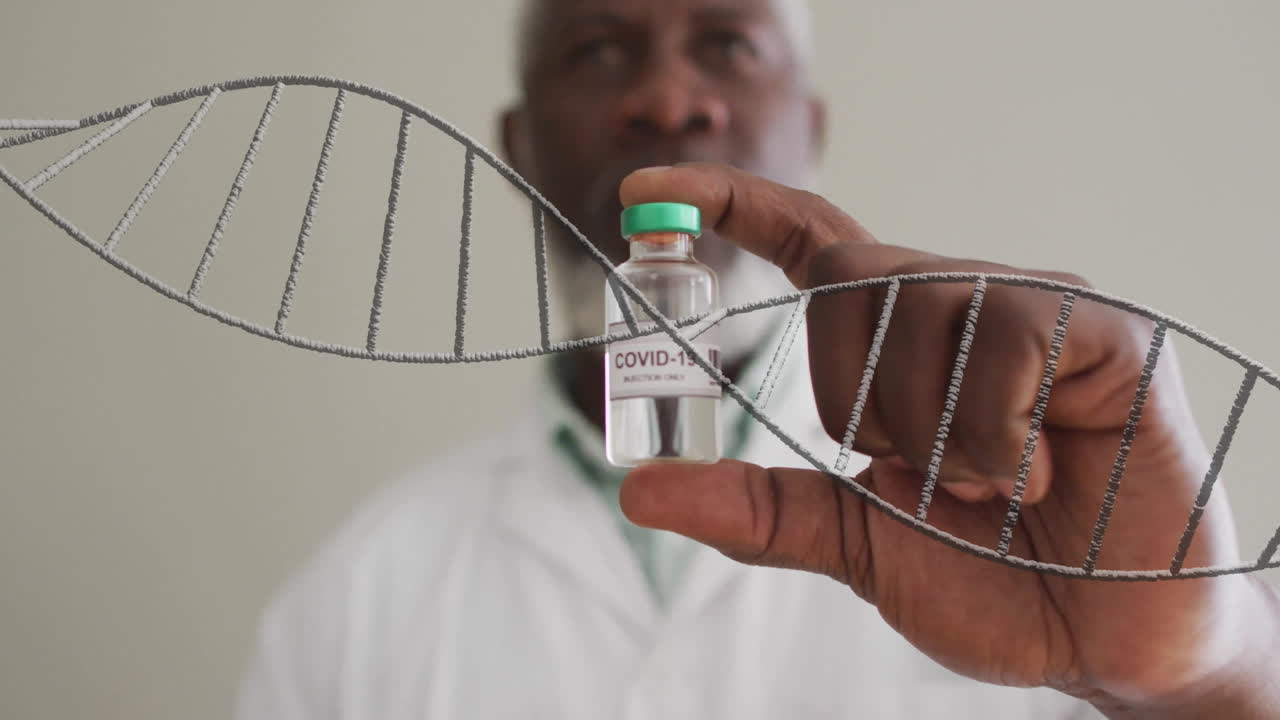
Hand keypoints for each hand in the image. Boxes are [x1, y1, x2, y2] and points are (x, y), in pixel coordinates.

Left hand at [617, 163, 1279, 717]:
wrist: (1106, 640)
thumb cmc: (992, 584)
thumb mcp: (853, 543)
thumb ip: (758, 509)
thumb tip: (640, 489)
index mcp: (898, 341)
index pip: (808, 243)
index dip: (728, 205)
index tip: (642, 192)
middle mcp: (961, 302)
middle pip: (844, 287)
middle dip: (861, 408)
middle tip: (933, 481)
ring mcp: (1033, 306)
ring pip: (917, 310)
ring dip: (937, 438)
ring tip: (997, 488)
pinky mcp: (1102, 328)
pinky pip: (1004, 342)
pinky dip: (997, 438)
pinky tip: (1040, 475)